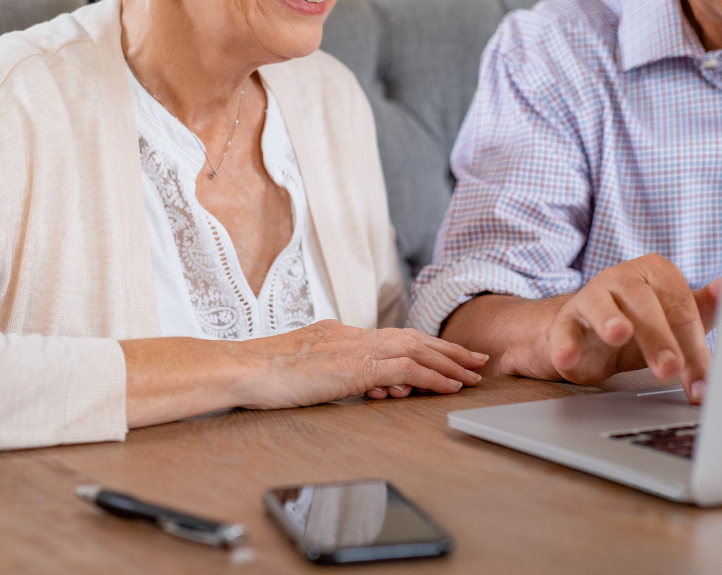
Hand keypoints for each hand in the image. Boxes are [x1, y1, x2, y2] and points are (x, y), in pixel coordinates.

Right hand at [237, 320, 487, 409]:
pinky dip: (431, 376)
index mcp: (342, 334)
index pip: (393, 337)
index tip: (446, 355)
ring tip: (472, 374)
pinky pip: (405, 370)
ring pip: (416, 350)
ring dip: (448, 363)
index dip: (424, 345)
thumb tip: (367, 385)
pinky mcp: (356, 367)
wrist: (245, 369)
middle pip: (412, 338)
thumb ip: (338, 373)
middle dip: (447, 350)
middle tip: (475, 360)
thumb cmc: (266, 375)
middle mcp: (354, 335)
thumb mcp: (308, 371)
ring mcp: (356, 349)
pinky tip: (449, 386)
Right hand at [547, 255, 721, 401]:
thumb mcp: (675, 318)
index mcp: (657, 272)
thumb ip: (703, 308)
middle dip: (660, 337)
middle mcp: (623, 277)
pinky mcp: (565, 319)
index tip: (703, 381)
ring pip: (601, 304)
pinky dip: (564, 344)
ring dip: (610, 319)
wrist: (588, 334)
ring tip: (618, 334)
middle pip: (644, 302)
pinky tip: (567, 358)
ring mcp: (591, 295)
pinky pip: (564, 328)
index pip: (681, 305)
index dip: (694, 345)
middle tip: (671, 369)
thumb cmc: (641, 323)